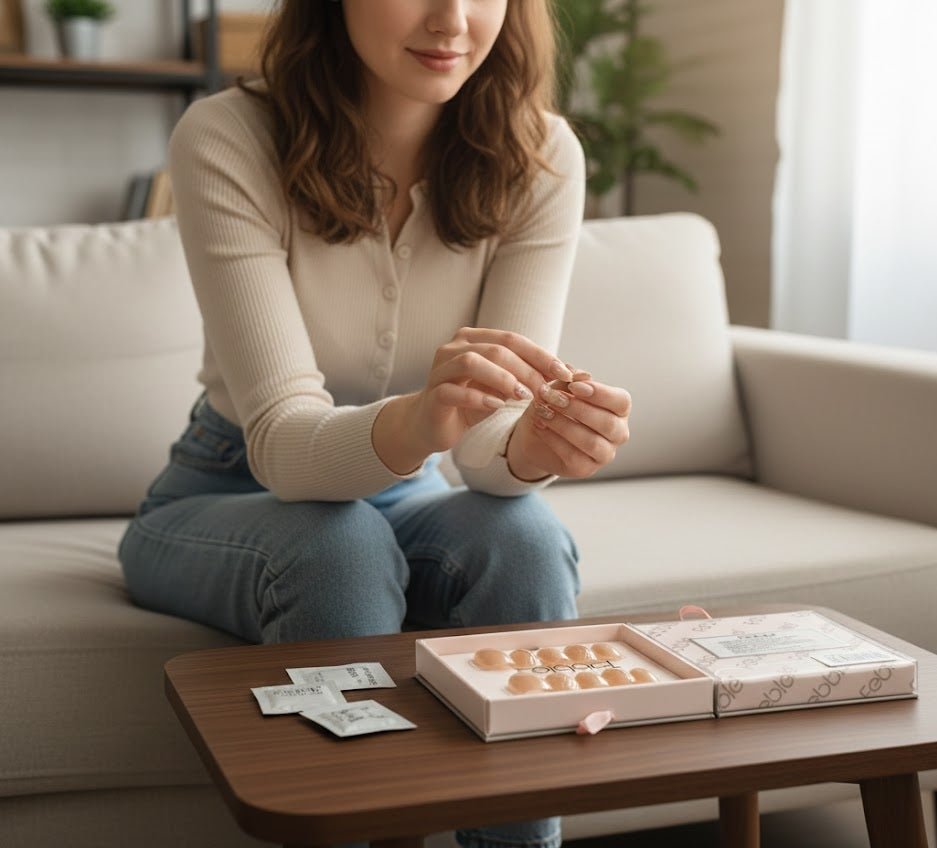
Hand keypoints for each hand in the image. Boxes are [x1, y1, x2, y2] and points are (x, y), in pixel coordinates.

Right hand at [373, 327, 573, 473]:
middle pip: (496, 348)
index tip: (565, 374)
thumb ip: (531, 378)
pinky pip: (455, 391)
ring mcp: (440, 369)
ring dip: (503, 379)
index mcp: (473, 339)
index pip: (513, 339)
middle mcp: (454, 347)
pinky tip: (498, 407)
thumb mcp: (505, 389)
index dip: (541, 355)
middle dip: (526, 369)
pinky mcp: (433, 394)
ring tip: (523, 397)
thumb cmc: (471, 402)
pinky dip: (480, 398)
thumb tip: (577, 373)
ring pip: (473, 362)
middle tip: (546, 390)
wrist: (431, 424)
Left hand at [506, 374, 630, 479]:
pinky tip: (540, 425)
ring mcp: (604, 454)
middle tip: (551, 397)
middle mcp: (618, 433)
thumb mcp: (559, 388)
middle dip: (577, 409)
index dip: (600, 393)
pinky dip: (554, 439)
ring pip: (591, 442)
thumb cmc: (555, 406)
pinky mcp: (585, 469)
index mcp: (619, 410)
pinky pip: (574, 456)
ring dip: (564, 424)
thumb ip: (570, 381)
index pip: (621, 401)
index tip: (574, 386)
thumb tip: (580, 374)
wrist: (536, 432)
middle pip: (607, 423)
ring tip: (543, 411)